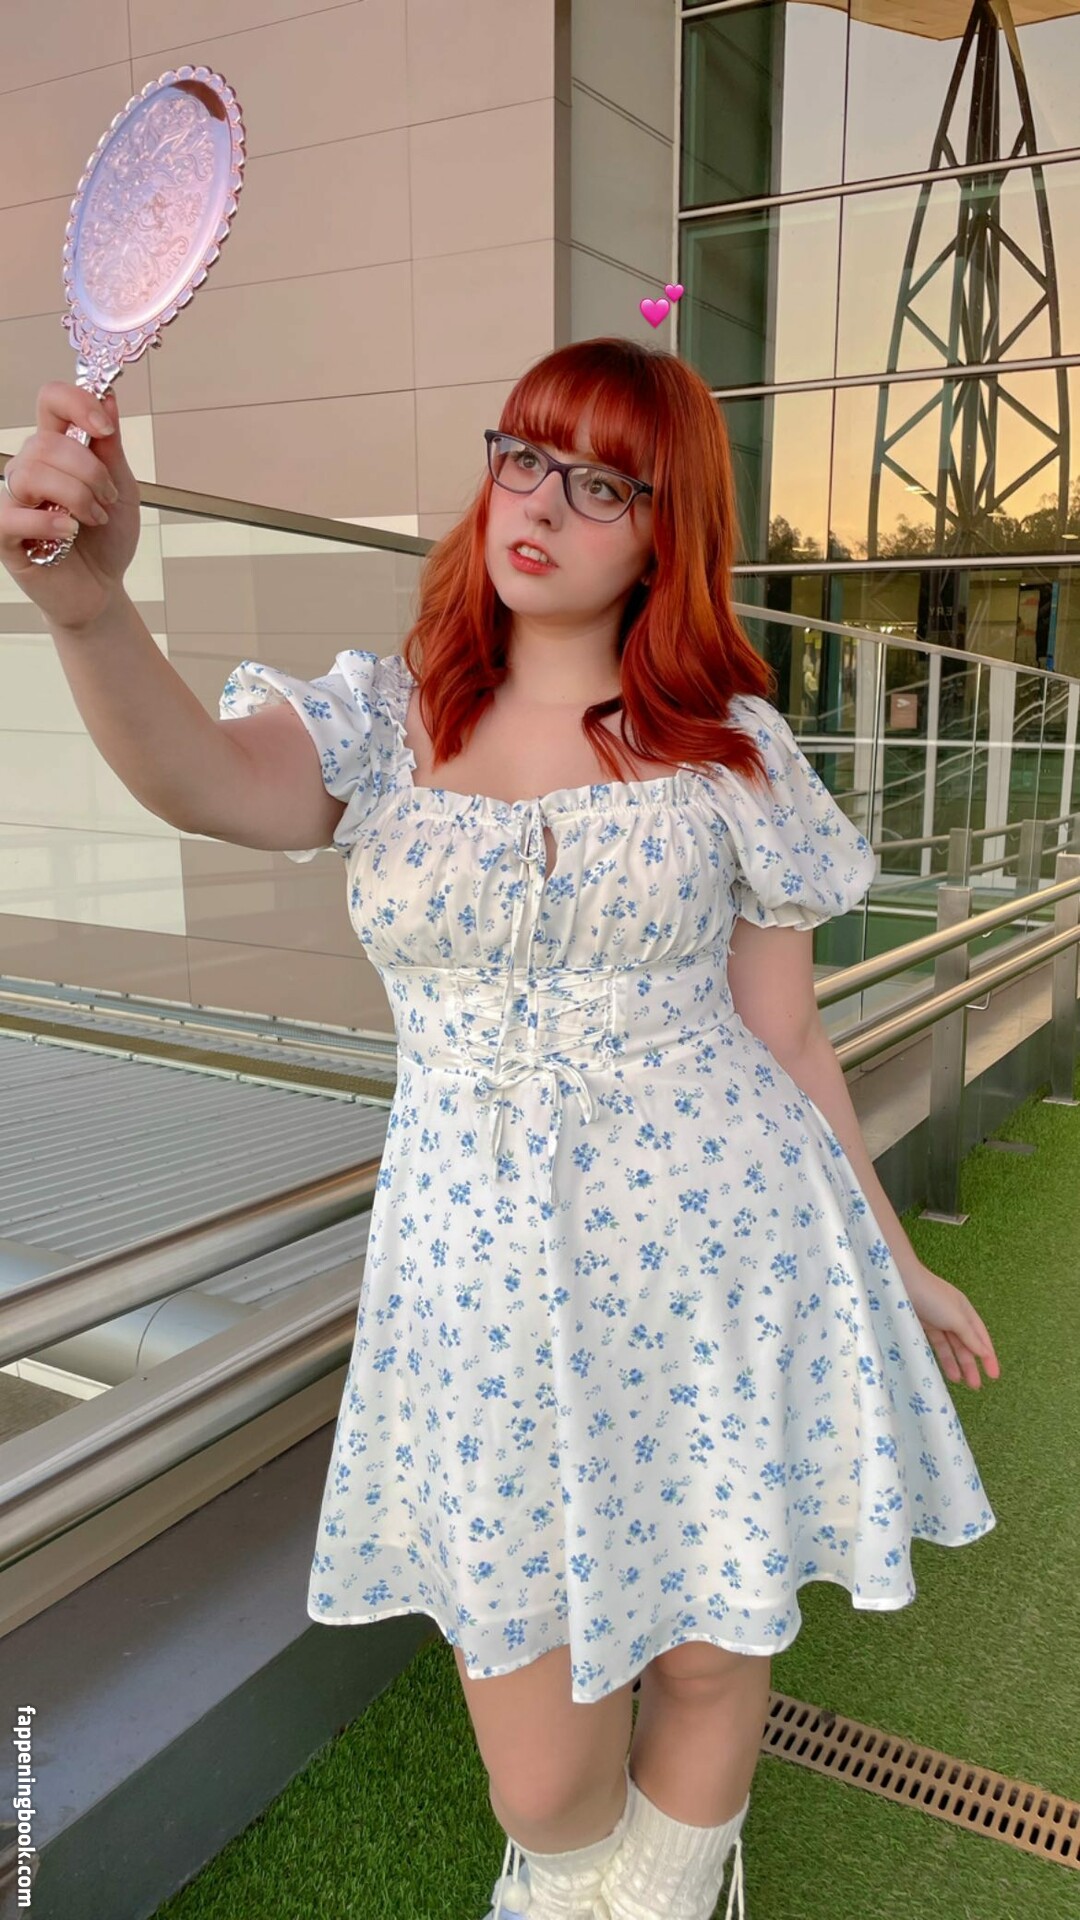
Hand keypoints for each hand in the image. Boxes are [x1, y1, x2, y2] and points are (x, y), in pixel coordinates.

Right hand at [0, 383, 140, 630]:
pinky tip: (68, 532)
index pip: (51, 402)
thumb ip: (111, 448)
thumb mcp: (122, 490)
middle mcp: (31, 470)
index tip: (105, 430)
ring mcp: (16, 501)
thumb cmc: (107, 540)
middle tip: (107, 500)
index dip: (77, 404)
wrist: (104, 590)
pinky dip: (46, 521)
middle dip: (89, 471)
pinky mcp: (6, 535)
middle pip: (46, 442)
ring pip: (30, 473)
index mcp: (58, 451)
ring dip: (75, 496)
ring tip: (94, 519)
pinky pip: (12, 514)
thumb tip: (108, 398)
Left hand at [896, 1258, 1000, 1389]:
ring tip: (963, 1383)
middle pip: (966, 1344)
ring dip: (957, 1364)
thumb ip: (970, 1337)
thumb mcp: (956, 1318)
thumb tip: (985, 1352)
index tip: (994, 1375)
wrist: (900, 1283)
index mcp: (965, 1311)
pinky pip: (936, 1345)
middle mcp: (953, 1316)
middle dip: (972, 1364)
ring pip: (951, 1346)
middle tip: (976, 1386)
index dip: (988, 1356)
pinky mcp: (922, 1325)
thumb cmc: (932, 1298)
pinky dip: (942, 1357)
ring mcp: (937, 1320)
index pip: (981, 1336)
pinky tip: (946, 1370)